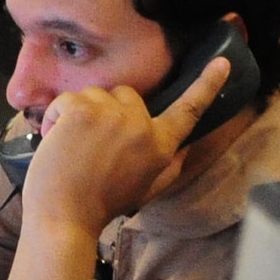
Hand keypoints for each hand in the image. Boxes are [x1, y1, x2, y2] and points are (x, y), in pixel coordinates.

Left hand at [23, 56, 232, 241]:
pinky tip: (56, 138)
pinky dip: (56, 115)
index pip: (188, 110)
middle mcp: (142, 127)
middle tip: (93, 141)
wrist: (65, 216)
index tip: (223, 62)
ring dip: (80, 113)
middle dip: (109, 110)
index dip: (207, 85)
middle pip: (127, 94)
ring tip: (72, 144)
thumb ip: (168, 165)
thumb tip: (185, 146)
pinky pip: (67, 98)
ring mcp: (112, 115)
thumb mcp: (147, 189)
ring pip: (95, 94)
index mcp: (160, 147)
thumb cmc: (102, 205)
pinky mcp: (83, 110)